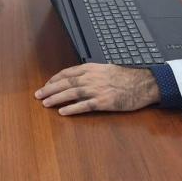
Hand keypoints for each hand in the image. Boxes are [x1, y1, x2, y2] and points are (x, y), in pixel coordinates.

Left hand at [34, 64, 159, 115]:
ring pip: (71, 93)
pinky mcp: (104, 102)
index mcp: (91, 68)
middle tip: (38, 95)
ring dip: (56, 98)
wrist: (143, 83)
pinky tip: (62, 112)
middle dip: (50, 89)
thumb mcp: (106, 69)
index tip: (46, 85)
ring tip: (45, 103)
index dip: (54, 80)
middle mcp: (91, 78)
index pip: (67, 73)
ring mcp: (97, 90)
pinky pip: (84, 106)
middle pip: (65, 83)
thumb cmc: (126, 77)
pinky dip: (72, 109)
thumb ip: (92, 72)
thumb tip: (79, 78)